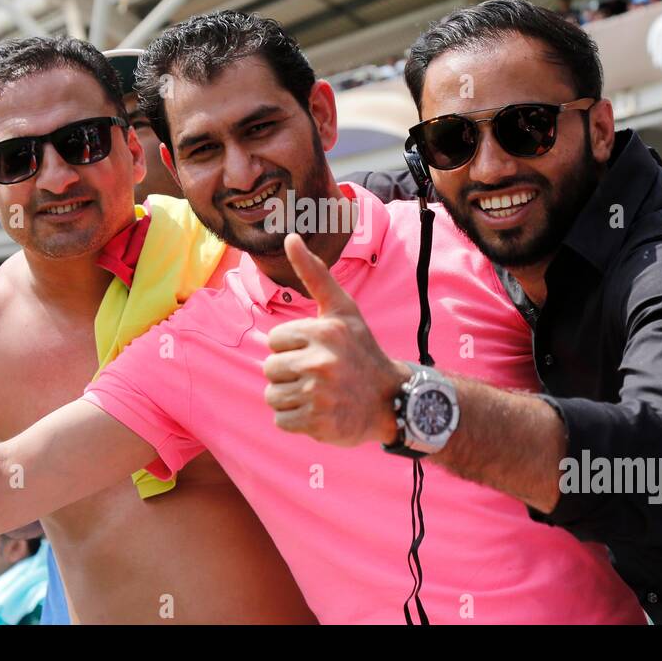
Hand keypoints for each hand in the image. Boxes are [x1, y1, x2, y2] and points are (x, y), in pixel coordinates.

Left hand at [263, 234, 408, 446]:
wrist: (391, 400)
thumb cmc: (361, 350)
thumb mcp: (342, 309)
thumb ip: (315, 273)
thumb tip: (290, 237)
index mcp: (322, 332)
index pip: (273, 341)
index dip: (291, 347)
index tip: (317, 352)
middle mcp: (320, 362)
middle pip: (270, 368)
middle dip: (289, 373)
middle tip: (319, 376)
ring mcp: (319, 395)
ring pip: (273, 395)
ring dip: (291, 397)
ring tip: (318, 393)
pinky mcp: (318, 423)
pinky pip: (281, 420)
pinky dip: (296, 420)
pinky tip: (318, 412)